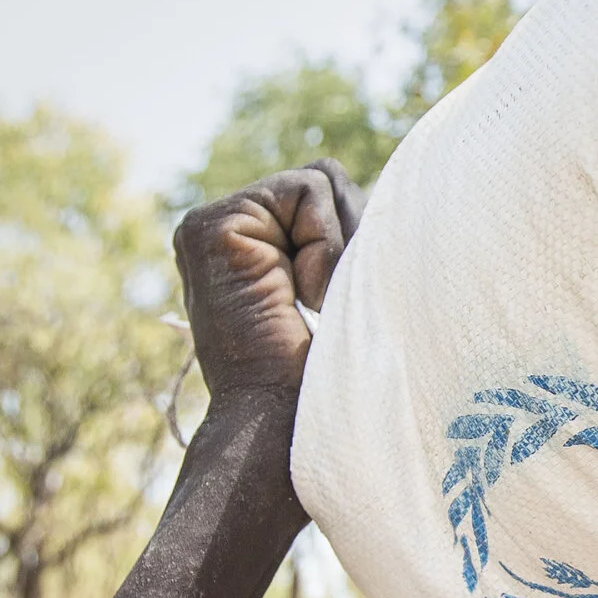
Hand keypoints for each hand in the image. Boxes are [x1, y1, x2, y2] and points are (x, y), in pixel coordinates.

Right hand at [173, 163, 362, 403]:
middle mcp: (226, 230)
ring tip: (310, 301)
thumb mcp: (340, 296)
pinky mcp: (212, 224)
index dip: (353, 240)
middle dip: (347, 237)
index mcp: (252, 246)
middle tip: (326, 303)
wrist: (284, 419)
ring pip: (319, 180)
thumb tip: (387, 199)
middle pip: (324, 179)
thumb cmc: (323, 377)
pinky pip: (307, 190)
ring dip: (335, 247)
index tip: (333, 302)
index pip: (324, 194)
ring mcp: (211, 223)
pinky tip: (301, 293)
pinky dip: (323, 244)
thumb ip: (342, 243)